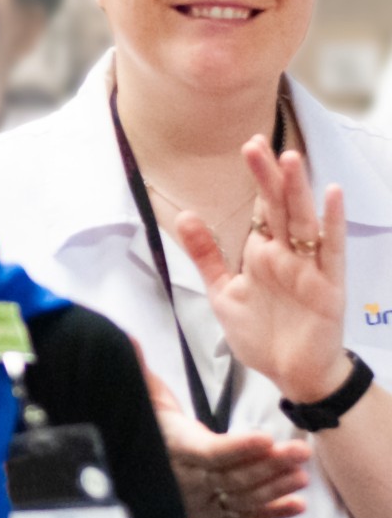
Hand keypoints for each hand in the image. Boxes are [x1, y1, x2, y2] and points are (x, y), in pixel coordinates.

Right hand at [134, 341, 308, 517]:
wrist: (129, 468)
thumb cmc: (146, 427)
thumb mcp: (141, 396)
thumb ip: (138, 369)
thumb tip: (130, 340)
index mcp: (172, 448)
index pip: (207, 452)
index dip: (237, 448)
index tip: (265, 438)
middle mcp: (186, 480)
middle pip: (232, 476)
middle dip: (269, 465)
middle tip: (299, 451)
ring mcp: (199, 500)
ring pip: (241, 498)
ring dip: (274, 488)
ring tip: (302, 474)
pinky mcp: (211, 512)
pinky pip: (244, 516)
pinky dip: (271, 512)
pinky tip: (297, 505)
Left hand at [175, 138, 349, 403]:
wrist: (291, 374)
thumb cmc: (262, 334)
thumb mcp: (223, 291)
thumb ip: (206, 254)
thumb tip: (186, 215)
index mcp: (263, 252)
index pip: (260, 207)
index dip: (256, 178)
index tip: (248, 145)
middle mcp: (287, 254)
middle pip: (278, 207)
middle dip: (268, 176)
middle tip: (256, 143)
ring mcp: (309, 267)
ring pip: (303, 221)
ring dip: (297, 190)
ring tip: (290, 159)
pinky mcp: (327, 286)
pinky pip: (331, 250)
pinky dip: (331, 222)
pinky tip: (330, 195)